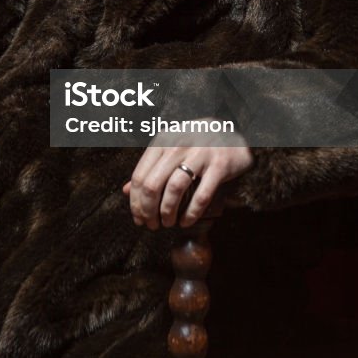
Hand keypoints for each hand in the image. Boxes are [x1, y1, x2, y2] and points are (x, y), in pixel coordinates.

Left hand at [123, 138, 253, 229]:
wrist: (232, 132)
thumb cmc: (196, 144)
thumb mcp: (170, 149)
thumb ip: (149, 168)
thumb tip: (125, 191)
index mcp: (162, 141)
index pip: (139, 176)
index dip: (136, 202)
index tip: (138, 218)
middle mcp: (178, 145)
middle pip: (153, 185)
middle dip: (148, 211)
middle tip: (152, 225)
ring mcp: (200, 154)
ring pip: (174, 190)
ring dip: (168, 213)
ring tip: (168, 223)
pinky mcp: (219, 165)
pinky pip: (201, 195)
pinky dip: (191, 213)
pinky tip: (186, 221)